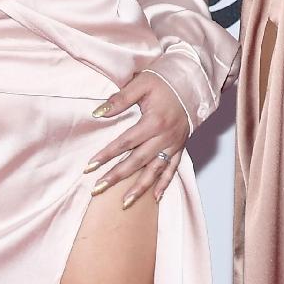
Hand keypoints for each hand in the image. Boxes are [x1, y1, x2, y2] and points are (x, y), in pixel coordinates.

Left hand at [83, 69, 192, 208]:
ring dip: (140, 188)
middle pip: (137, 161)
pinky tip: (155, 197)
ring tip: (125, 203)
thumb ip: (120, 99)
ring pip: (155, 170)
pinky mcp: (181, 146)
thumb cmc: (166, 80)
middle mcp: (165, 136)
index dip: (106, 155)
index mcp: (154, 121)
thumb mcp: (142, 83)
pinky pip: (173, 168)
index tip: (90, 167)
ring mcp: (174, 143)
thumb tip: (98, 113)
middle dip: (116, 177)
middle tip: (97, 189)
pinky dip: (164, 183)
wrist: (194, 80)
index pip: (125, 142)